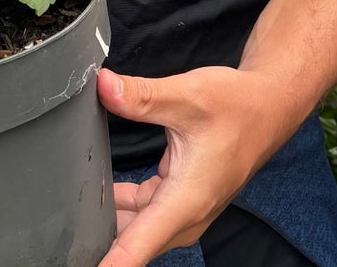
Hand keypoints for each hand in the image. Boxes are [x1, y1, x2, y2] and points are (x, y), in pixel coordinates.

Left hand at [95, 65, 295, 266]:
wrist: (267, 107)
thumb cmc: (236, 106)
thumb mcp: (187, 95)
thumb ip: (141, 96)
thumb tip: (104, 87)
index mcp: (187, 200)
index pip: (139, 245)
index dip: (112, 264)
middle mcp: (187, 212)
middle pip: (135, 240)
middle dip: (103, 243)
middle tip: (69, 239)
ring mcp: (186, 207)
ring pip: (140, 227)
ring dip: (113, 222)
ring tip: (76, 216)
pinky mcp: (184, 196)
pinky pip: (147, 211)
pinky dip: (126, 205)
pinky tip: (103, 192)